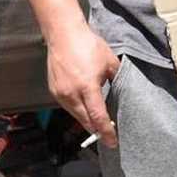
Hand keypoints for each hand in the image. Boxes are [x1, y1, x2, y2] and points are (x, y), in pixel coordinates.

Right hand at [46, 25, 119, 147]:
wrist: (63, 34)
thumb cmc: (88, 45)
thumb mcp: (110, 63)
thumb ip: (117, 80)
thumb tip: (122, 92)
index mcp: (87, 87)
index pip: (98, 116)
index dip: (106, 131)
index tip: (113, 142)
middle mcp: (71, 93)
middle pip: (85, 120)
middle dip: (97, 131)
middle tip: (108, 138)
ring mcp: (60, 93)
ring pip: (76, 115)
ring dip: (87, 122)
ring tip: (99, 127)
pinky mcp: (54, 91)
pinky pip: (68, 107)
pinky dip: (78, 112)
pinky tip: (86, 112)